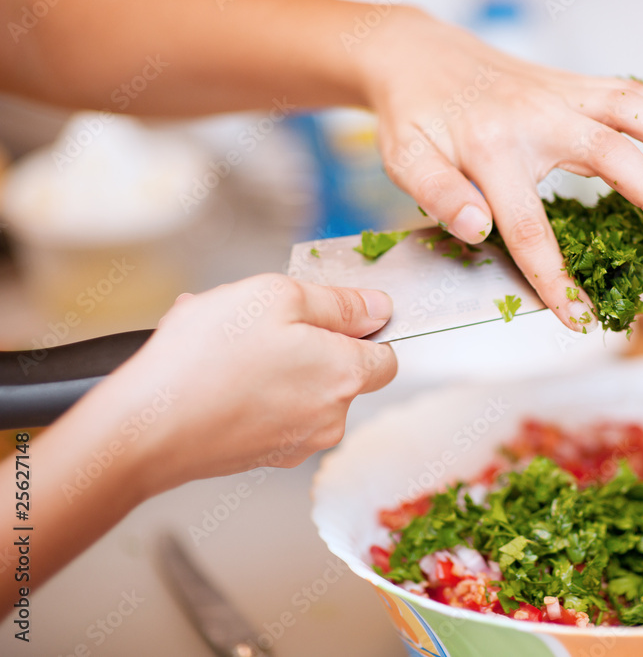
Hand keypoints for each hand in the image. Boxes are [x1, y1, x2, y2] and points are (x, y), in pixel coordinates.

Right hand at [94, 274, 396, 495]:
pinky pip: (271, 411)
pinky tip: (214, 373)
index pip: (387, 356)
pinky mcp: (264, 457)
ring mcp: (297, 443)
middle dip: (308, 344)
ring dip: (274, 364)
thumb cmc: (206, 360)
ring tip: (225, 346)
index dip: (363, 331)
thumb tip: (377, 307)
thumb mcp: (277, 296)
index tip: (331, 316)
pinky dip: (251, 390)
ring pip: (301, 390)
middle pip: (340, 372)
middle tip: (260, 325)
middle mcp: (330, 418)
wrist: (146, 428)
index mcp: (345, 376)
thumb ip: (338, 303)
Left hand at [359, 7, 642, 331]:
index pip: (529, 227)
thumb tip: (476, 227)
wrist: (416, 55)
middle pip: (608, 156)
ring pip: (629, 110)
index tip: (578, 316)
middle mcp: (534, 117)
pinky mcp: (569, 84)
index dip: (555, 278)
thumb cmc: (412, 114)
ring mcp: (557, 95)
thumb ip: (437, 193)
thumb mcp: (404, 157)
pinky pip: (627, 89)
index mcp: (491, 149)